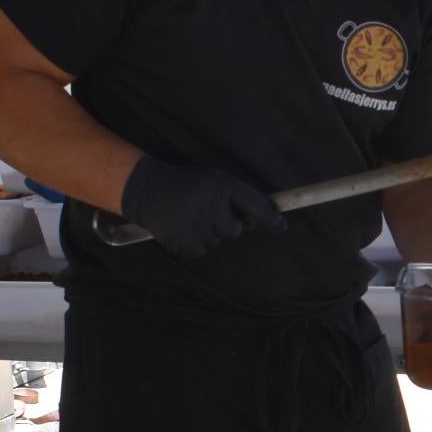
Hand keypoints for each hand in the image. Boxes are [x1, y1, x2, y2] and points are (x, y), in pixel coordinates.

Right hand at [119, 153, 282, 262]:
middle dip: (227, 224)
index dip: (269, 218)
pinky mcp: (185, 244)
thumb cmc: (189, 185)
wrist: (150, 191)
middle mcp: (212, 207)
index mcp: (222, 187)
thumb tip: (260, 222)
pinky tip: (184, 227)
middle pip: (236, 230)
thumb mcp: (215, 181)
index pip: (253, 204)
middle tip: (208, 211)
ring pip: (218, 241)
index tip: (281, 227)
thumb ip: (238, 198)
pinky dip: (196, 242)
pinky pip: (202, 250)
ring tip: (191, 216)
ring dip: (210, 233)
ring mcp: (198, 227)